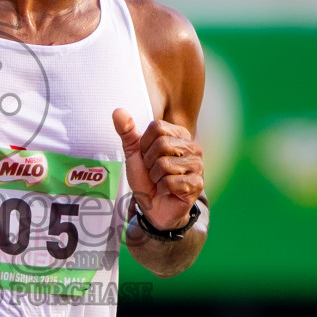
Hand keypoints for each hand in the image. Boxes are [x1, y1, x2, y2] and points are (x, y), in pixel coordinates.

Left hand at [113, 109, 203, 231]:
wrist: (152, 205)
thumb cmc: (146, 178)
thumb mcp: (133, 152)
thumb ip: (126, 131)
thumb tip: (118, 111)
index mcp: (179, 134)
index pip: (157, 127)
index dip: (144, 145)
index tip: (147, 157)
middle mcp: (193, 147)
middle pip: (162, 144)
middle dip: (149, 162)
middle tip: (153, 171)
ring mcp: (197, 165)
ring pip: (165, 164)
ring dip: (155, 176)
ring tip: (160, 181)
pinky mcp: (197, 184)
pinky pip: (171, 182)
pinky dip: (162, 188)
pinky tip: (167, 191)